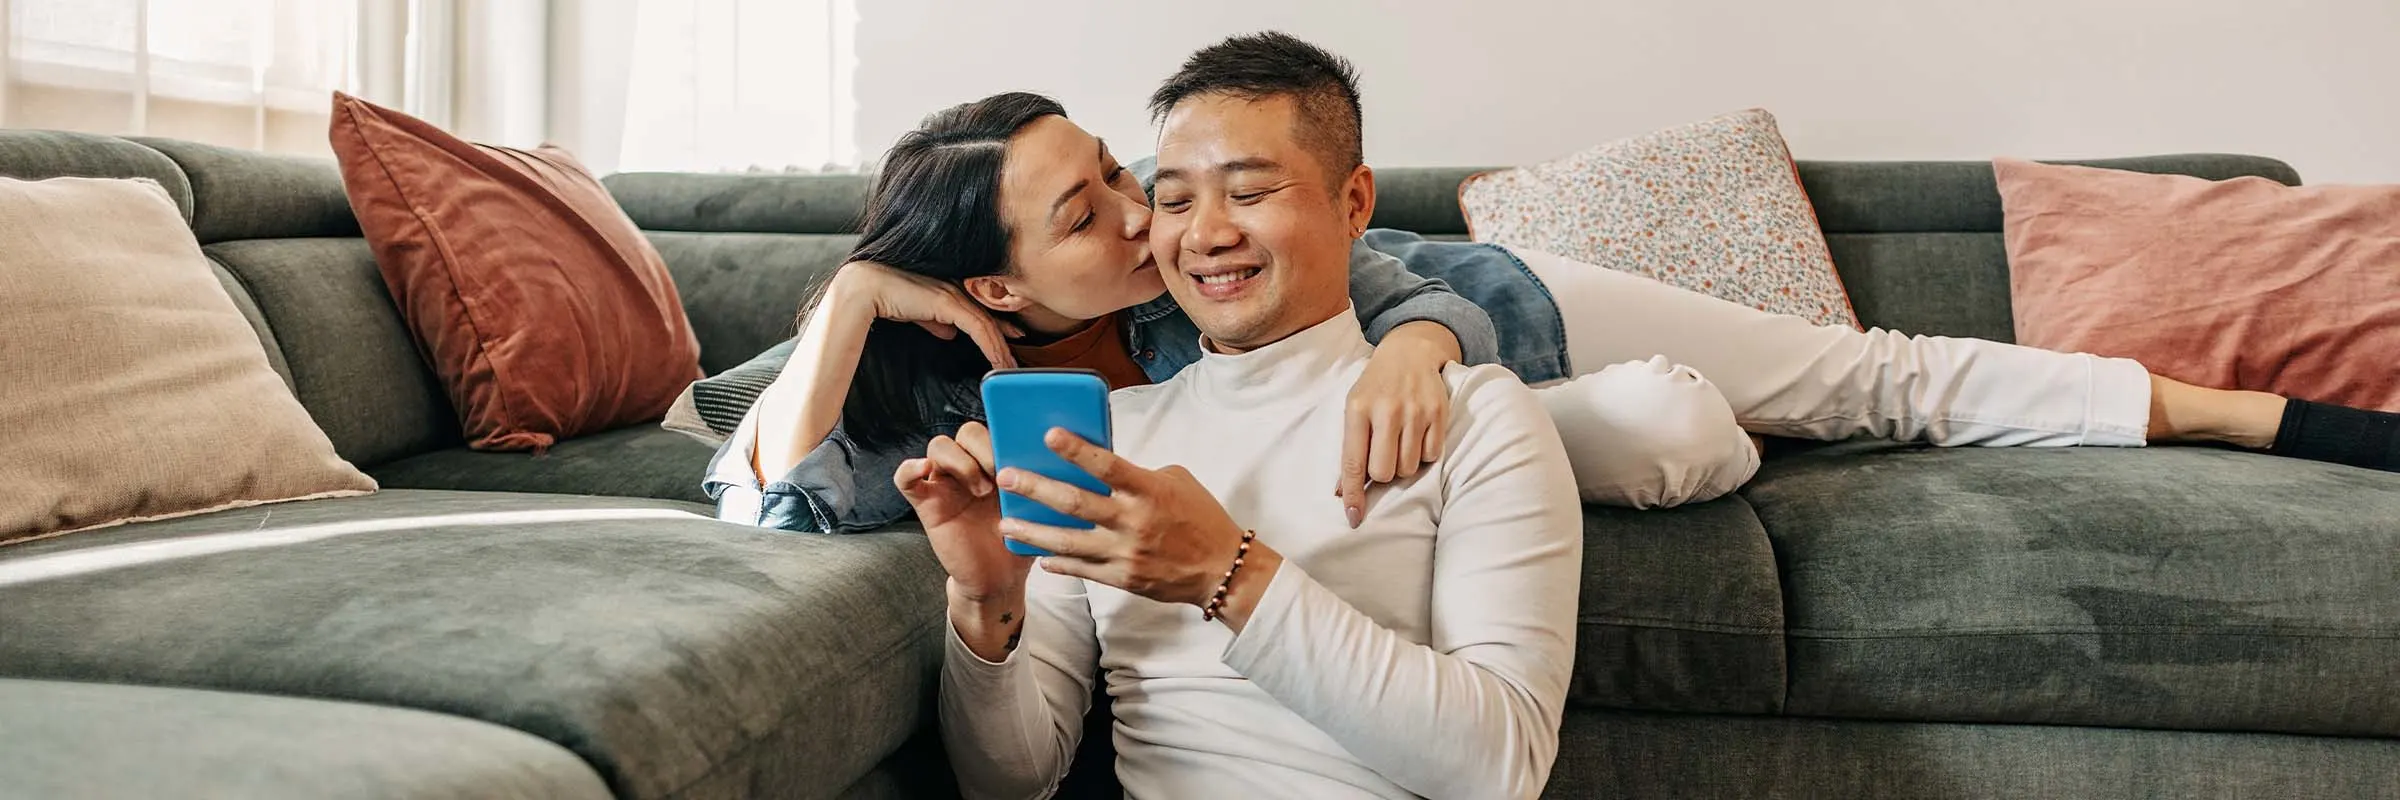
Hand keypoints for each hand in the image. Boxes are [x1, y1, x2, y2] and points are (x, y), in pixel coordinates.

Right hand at [835, 260, 1025, 367]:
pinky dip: (990, 346)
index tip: (1012, 338)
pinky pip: (978, 328)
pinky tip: (997, 361)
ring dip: (1000, 348)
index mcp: (947, 289)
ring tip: (1009, 367)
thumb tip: (948, 332)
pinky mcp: (949, 303)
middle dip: (1005, 338)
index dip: (997, 325)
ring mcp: (953, 294)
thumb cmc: (886, 298)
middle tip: (1016, 360)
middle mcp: (955, 288)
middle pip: (988, 316)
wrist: (866, 289)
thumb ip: (934, 320)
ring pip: (987, 324)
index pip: (979, 309)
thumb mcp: (917, 313)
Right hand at [892, 422, 1031, 601]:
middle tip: (1003, 475)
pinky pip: (904, 478)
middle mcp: (970, 466)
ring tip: (981, 491)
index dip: (1005, 433)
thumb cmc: (1019, 540)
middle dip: (986, 449)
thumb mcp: (1036, 507)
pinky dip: (910, 468)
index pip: (995, 427)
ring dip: (960, 462)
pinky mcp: (926, 502)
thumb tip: (1059, 450)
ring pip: (939, 446)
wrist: (999, 579)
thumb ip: (1038, 479)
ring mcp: (945, 483)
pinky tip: (924, 470)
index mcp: (997, 462)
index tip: (1022, 452)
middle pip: (967, 432)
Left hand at [994, 428, 1250, 607]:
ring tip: (1006, 525)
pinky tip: (1039, 556)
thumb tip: (1100, 466)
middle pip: (1074, 503)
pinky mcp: (1123, 577)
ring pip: (1069, 542)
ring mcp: (1125, 552)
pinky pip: (1082, 569)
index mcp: (1148, 490)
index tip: (1049, 435)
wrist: (1222, 569)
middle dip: (1036, 489)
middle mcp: (1133, 521)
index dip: (1076, 450)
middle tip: (1006, 477)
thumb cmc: (1200, 517)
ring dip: (1034, 532)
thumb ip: (1137, 474)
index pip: (1106, 465)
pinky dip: (1059, 563)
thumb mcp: (1175, 481)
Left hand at [1335, 327, 1453, 526]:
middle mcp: (1387, 410)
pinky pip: (1431, 456)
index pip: (1353, 462)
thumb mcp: (1354, 408)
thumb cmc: (1376, 387)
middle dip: (1382, 475)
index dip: (1353, 494)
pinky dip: (1423, 455)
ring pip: (1408, 468)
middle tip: (1382, 458)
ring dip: (1403, 465)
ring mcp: (1416, 411)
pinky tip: (1417, 436)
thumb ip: (1350, 448)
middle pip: (1384, 472)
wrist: (1410, 353)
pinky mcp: (1439, 413)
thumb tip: (1342, 493)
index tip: (1353, 518)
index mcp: (1358, 409)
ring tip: (1400, 443)